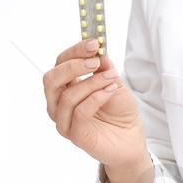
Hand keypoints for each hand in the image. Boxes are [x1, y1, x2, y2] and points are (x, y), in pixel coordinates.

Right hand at [42, 38, 150, 182]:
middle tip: (95, 61)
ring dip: (91, 83)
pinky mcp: (75, 136)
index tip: (94, 43)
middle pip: (51, 79)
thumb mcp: (114, 82)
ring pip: (66, 96)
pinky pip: (79, 113)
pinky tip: (110, 91)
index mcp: (65, 87)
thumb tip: (98, 51)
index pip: (59, 64)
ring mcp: (64, 121)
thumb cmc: (120, 112)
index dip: (74, 51)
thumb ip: (104, 68)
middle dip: (73, 66)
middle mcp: (59, 104)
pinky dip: (96, 98)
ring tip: (111, 78)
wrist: (131, 139)